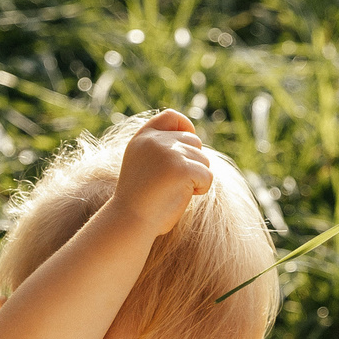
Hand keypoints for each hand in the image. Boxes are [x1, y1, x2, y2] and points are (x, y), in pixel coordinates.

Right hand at [109, 109, 214, 236]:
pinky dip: (202, 189)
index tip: (189, 145)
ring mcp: (169, 152)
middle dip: (193, 162)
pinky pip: (207, 176)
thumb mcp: (144, 166)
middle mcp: (156, 141)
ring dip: (197, 177)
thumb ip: (161, 150)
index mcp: (143, 138)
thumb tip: (193, 142)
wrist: (130, 221)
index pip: (171, 117)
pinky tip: (184, 196)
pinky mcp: (182, 167)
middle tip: (176, 183)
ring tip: (176, 191)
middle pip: (193, 141)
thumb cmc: (140, 201)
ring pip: (204, 159)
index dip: (185, 127)